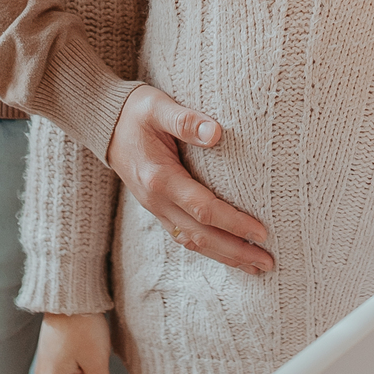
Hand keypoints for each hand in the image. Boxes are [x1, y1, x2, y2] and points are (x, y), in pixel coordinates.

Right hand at [106, 84, 273, 274]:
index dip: (234, 223)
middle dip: (236, 251)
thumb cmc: (136, 112)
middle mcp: (156, 200)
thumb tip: (217, 133)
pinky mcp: (158, 209)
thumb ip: (186, 120)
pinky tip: (228, 253)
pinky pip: (184, 236)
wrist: (106, 123)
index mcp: (160, 178)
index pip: (203, 209)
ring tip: (254, 266)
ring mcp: (156, 208)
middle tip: (267, 262)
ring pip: (192, 242)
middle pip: (201, 236)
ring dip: (224, 256)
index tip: (262, 232)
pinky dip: (208, 249)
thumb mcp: (159, 107)